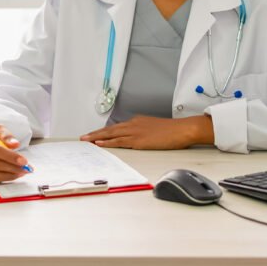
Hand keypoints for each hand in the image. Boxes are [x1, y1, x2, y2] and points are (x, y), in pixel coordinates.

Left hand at [80, 115, 213, 149]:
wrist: (182, 129)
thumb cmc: (173, 131)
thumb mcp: (155, 130)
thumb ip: (145, 133)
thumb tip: (139, 140)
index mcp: (138, 122)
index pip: (117, 127)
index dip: (104, 132)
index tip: (94, 135)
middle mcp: (134, 125)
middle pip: (110, 129)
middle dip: (95, 133)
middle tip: (83, 137)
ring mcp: (135, 132)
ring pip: (111, 134)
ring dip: (97, 137)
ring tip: (86, 140)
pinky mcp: (139, 140)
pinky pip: (120, 141)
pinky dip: (108, 142)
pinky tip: (99, 143)